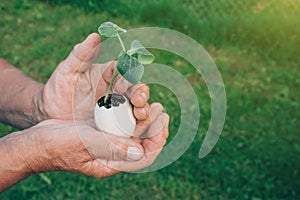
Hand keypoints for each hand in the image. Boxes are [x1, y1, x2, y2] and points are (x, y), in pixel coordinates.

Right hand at [10, 107, 167, 176]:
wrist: (38, 141)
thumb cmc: (57, 145)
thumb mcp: (85, 144)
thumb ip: (110, 146)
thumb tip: (138, 151)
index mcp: (111, 163)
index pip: (143, 157)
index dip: (157, 140)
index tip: (164, 122)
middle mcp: (112, 154)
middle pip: (141, 143)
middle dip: (154, 127)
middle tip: (161, 109)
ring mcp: (107, 143)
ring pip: (132, 132)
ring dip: (144, 118)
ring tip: (152, 103)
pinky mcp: (101, 132)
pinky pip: (121, 124)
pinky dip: (129, 113)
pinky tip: (133, 101)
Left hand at [38, 33, 144, 121]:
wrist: (51, 113)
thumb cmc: (58, 88)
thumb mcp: (67, 70)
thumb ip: (81, 54)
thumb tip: (95, 36)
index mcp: (109, 74)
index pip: (125, 71)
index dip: (128, 76)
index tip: (120, 86)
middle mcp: (117, 90)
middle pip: (136, 89)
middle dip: (140, 94)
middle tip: (138, 101)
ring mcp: (117, 108)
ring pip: (136, 107)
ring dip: (143, 109)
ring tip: (141, 114)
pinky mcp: (116, 124)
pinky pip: (130, 123)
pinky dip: (138, 124)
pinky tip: (141, 127)